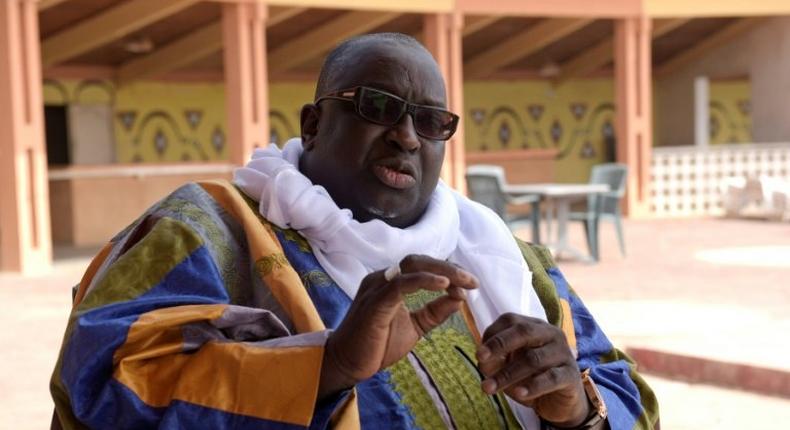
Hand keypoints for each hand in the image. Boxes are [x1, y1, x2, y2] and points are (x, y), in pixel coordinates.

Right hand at [318, 255, 478, 399]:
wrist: (348, 364)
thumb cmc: (377, 345)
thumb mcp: (415, 326)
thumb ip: (435, 311)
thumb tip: (459, 296)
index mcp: (391, 282)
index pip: (422, 266)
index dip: (448, 271)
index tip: (470, 284)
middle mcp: (382, 278)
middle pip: (419, 260)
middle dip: (449, 267)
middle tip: (473, 281)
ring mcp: (377, 287)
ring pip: (412, 266)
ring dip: (442, 271)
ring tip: (464, 282)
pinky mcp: (375, 302)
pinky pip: (401, 284)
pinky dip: (423, 281)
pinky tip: (444, 284)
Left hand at [477, 313, 589, 427]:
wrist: (560, 403)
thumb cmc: (531, 378)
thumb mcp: (509, 367)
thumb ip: (496, 360)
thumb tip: (483, 360)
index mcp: (534, 326)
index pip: (510, 320)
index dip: (493, 334)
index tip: (479, 354)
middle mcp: (550, 334)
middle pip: (523, 332)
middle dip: (499, 345)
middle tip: (481, 360)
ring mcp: (563, 353)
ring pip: (533, 359)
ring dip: (508, 374)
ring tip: (489, 388)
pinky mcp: (571, 375)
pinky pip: (551, 378)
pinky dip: (533, 386)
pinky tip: (518, 394)